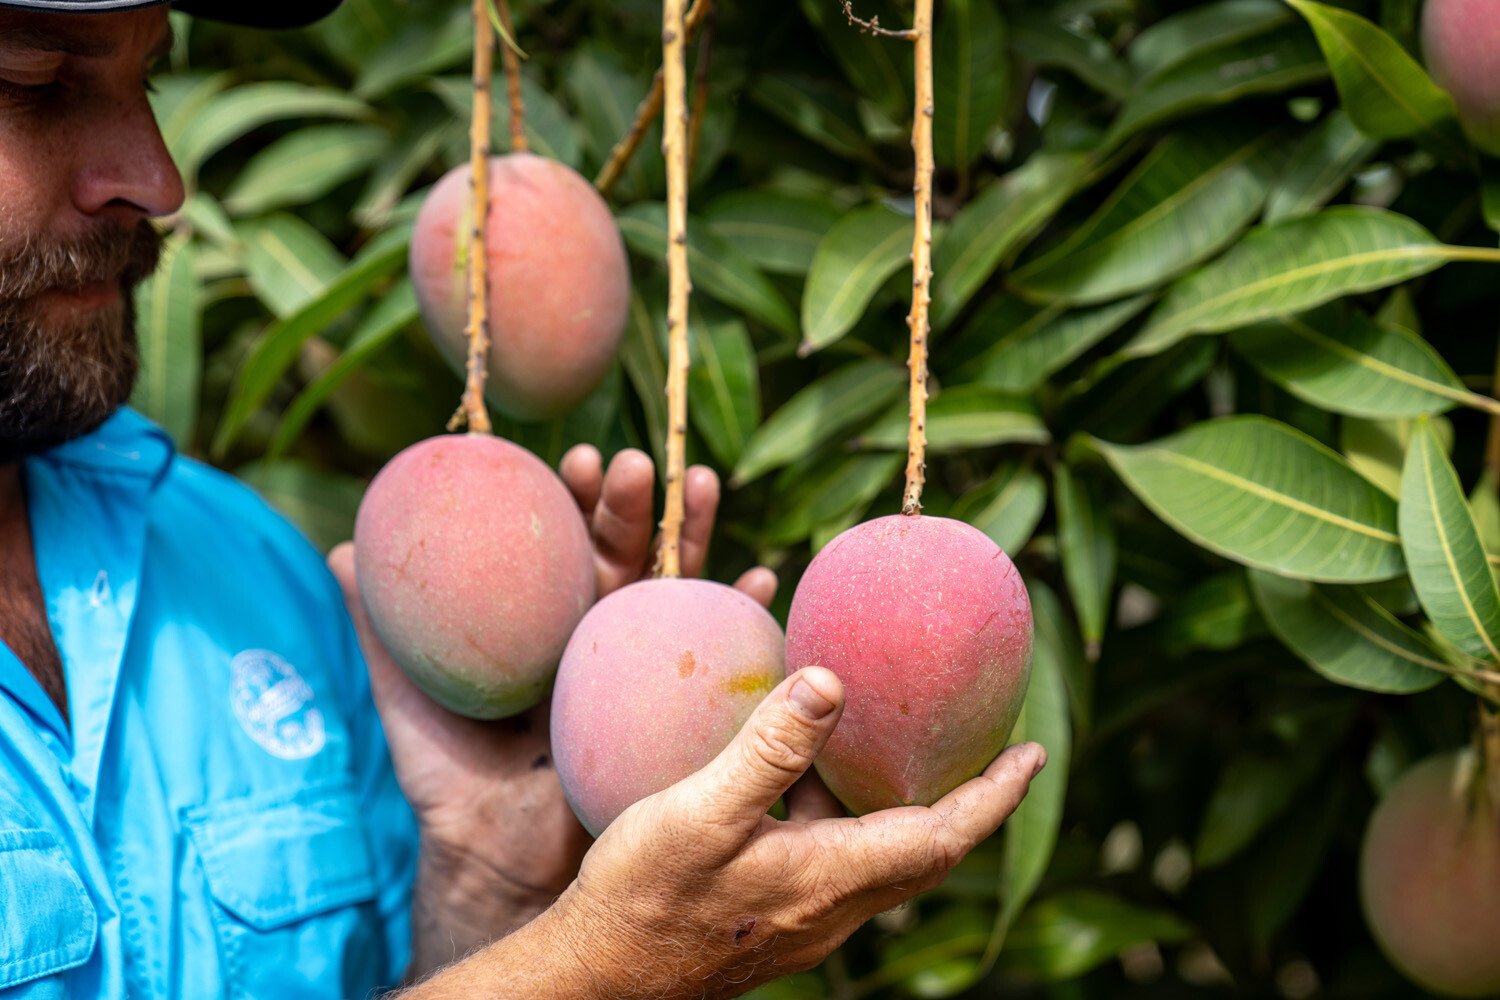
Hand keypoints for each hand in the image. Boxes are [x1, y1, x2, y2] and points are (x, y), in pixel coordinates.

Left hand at [328, 445, 775, 969]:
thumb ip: (381, 631)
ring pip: (677, 590)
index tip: (579, 457)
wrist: (496, 859)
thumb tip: (342, 547)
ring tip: (703, 484)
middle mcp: (599, 640)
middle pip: (626, 555)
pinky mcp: (675, 714)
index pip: (567, 546)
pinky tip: (759, 581)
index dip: (576, 500)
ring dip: (696, 535)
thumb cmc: (453, 780)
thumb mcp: (408, 698)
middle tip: (639, 466)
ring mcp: (642, 673)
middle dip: (636, 505)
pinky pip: (719, 663)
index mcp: (546, 626)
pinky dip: (744, 619)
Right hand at [541, 668, 1045, 999]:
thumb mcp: (700, 814)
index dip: (995, 796)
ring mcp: (806, 919)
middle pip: (927, 853)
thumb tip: (832, 681)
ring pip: (885, 861)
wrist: (596, 980)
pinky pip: (844, 865)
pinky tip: (822, 788)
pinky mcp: (776, 919)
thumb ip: (769, 749)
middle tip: (995, 752)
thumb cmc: (644, 900)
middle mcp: (833, 908)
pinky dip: (860, 822)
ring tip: (919, 758)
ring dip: (916, 812)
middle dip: (971, 803)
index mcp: (831, 878)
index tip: (1036, 753)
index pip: (943, 837)